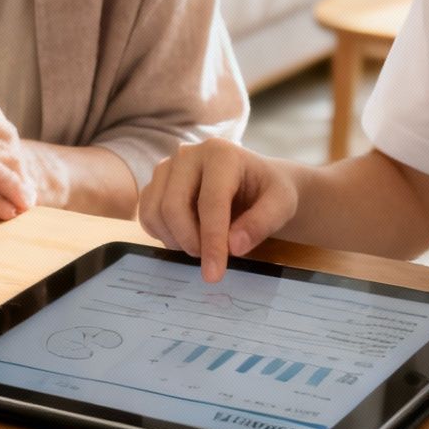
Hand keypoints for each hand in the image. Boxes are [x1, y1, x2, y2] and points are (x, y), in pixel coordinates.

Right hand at [140, 138, 297, 281]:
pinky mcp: (156, 183)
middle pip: (173, 206)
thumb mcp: (282, 205)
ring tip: (202, 246)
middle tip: (211, 260)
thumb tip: (234, 246)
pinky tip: (187, 237)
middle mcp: (188, 154)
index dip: (212, 241)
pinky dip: (163, 235)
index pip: (210, 203)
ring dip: (176, 240)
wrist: (257, 182)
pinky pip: (146, 215)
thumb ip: (262, 223)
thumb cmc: (269, 192)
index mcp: (221, 153)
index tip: (214, 274)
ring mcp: (167, 167)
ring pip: (154, 212)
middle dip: (190, 242)